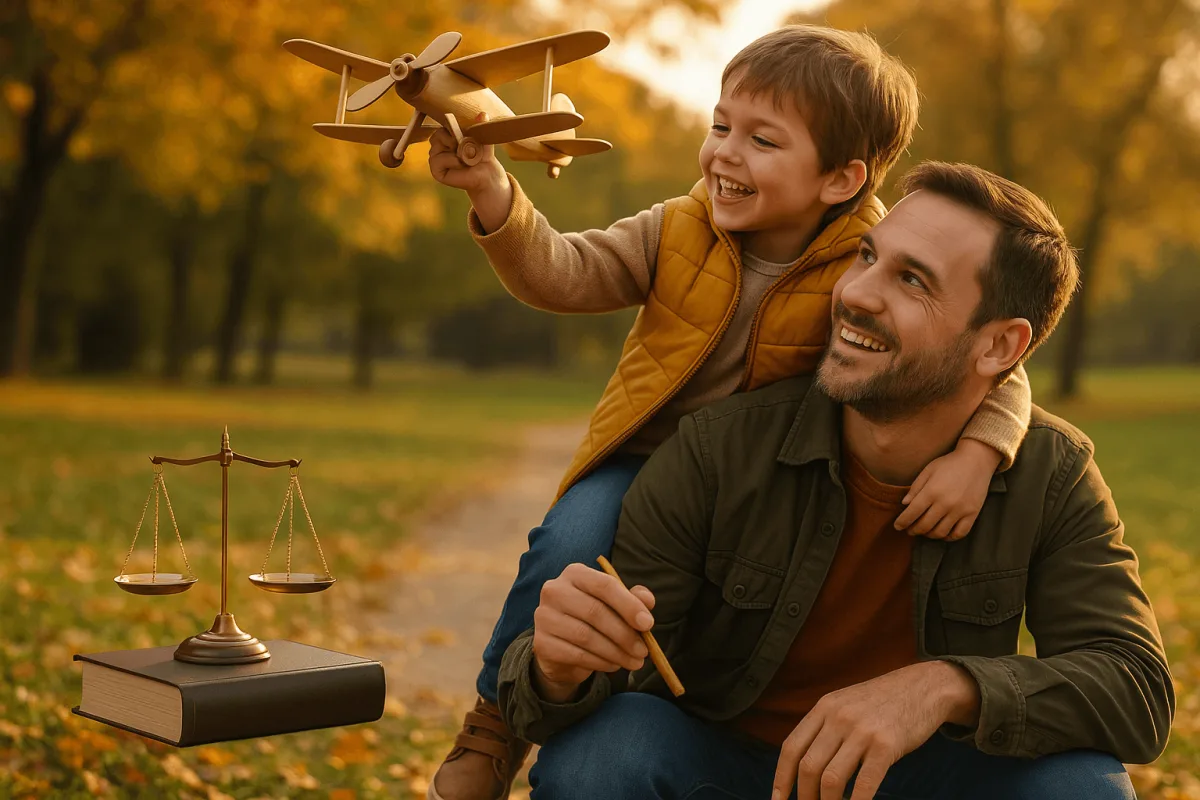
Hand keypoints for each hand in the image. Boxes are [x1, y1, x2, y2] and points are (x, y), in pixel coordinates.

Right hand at [428, 112, 510, 232]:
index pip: (441, 127)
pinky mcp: (436, 171)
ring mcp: (436, 159)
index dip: (451, 129)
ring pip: (436, 148)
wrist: (486, 174)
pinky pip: (437, 161)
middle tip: (465, 146)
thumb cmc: (481, 155)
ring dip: (454, 152)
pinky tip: (460, 165)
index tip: (464, 134)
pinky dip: (450, 161)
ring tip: (465, 158)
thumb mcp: (481, 138)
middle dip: (451, 139)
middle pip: (436, 136)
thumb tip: (483, 114)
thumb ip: (480, 125)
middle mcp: (439, 147)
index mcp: (446, 137)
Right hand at [531, 562, 655, 701]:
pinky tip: (613, 665)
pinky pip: (576, 654)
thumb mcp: (615, 605)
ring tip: (633, 661)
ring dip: (616, 652)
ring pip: (586, 636)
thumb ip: (633, 599)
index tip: (648, 624)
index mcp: (575, 573)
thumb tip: (648, 601)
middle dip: (625, 634)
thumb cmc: (593, 619)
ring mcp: (544, 616)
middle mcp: (554, 590)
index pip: (604, 584)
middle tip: (644, 651)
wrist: (563, 648)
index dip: (629, 605)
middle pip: (595, 612)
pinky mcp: (541, 643)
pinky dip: (600, 662)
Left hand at [771, 662, 979, 799]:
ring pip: (831, 779)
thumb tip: (805, 767)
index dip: (781, 779)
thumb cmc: (883, 703)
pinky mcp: (887, 745)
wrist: (924, 687)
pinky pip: (864, 784)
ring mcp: (862, 731)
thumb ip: (825, 728)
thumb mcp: (846, 704)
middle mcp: (838, 717)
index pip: (791, 748)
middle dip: (805, 797)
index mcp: (824, 707)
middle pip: (808, 767)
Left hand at [893, 438, 1000, 540]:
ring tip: (924, 531)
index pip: (912, 513)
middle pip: (924, 526)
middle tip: (909, 530)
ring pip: (940, 532)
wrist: (976, 461)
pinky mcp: (972, 514)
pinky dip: (948, 537)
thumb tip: (904, 504)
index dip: (902, 522)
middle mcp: (945, 503)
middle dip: (913, 530)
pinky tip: (942, 533)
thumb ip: (915, 488)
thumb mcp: (928, 470)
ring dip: (929, 535)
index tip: (897, 526)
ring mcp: (960, 510)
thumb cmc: (949, 464)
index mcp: (931, 491)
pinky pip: (959, 533)